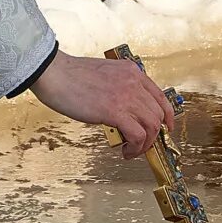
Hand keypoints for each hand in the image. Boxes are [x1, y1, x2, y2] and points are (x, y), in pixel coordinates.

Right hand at [29, 50, 177, 158]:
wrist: (55, 74)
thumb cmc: (70, 75)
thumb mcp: (104, 74)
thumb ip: (118, 87)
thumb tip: (123, 110)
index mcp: (131, 72)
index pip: (160, 96)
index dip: (167, 116)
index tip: (165, 127)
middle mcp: (133, 82)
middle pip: (158, 114)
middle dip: (154, 134)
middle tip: (142, 144)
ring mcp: (126, 96)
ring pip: (152, 126)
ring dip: (145, 144)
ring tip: (131, 150)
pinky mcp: (115, 111)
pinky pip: (138, 135)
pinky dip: (135, 148)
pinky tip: (124, 151)